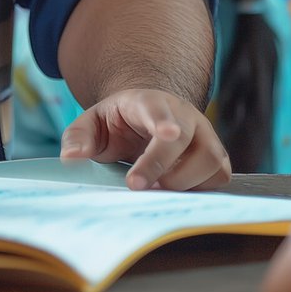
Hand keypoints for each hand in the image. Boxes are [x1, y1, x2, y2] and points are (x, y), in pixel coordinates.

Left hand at [60, 89, 230, 190]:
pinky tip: (177, 189)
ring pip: (208, 159)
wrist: (149, 119)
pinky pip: (219, 176)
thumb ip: (78, 137)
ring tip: (157, 186)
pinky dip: (200, 188)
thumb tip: (71, 157)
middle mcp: (183, 115)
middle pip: (182, 140)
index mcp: (149, 102)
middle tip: (135, 185)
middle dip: (159, 166)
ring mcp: (204, 134)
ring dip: (182, 181)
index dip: (163, 121)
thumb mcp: (92, 123)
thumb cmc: (120, 123)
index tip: (167, 134)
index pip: (158, 108)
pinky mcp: (216, 155)